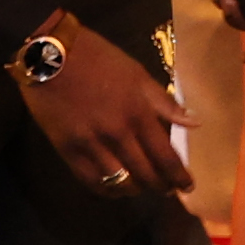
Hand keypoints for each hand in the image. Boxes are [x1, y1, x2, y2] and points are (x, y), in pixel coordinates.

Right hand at [13, 14, 196, 198]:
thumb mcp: (137, 74)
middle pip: (145, 174)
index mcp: (138, 113)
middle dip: (160, 186)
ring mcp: (91, 144)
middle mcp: (117, 133)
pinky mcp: (67, 150)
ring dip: (135, 189)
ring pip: (120, 182)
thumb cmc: (98, 59)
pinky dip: (107, 190)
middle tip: (167, 189)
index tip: (187, 187)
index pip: (165, 156)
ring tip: (142, 187)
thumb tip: (194, 122)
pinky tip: (115, 187)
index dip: (179, 176)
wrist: (50, 55)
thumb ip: (164, 102)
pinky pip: (91, 181)